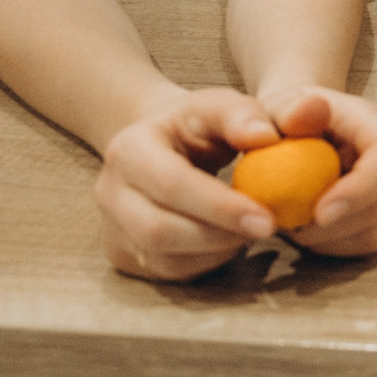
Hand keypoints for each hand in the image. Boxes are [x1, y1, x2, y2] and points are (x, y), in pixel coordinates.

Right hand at [95, 86, 282, 280]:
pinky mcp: (122, 252)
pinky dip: (206, 262)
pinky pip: (167, 271)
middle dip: (219, 235)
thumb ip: (242, 114)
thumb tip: (265, 137)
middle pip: (158, 230)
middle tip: (266, 228)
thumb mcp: (216, 106)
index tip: (266, 217)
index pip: (171, 184)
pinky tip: (227, 241)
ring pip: (163, 259)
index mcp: (129, 148)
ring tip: (248, 230)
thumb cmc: (194, 126)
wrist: (158, 144)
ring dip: (216, 251)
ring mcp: (110, 226)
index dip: (220, 206)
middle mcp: (109, 191)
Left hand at [249, 86, 376, 259]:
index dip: (363, 187)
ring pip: (374, 231)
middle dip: (336, 224)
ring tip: (289, 221)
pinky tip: (303, 229)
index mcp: (371, 123)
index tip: (321, 213)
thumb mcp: (271, 107)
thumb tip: (308, 111)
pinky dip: (329, 246)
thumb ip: (280, 110)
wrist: (292, 134)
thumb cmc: (282, 119)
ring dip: (327, 238)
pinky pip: (362, 245)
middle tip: (288, 224)